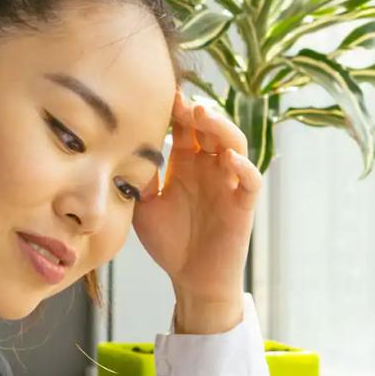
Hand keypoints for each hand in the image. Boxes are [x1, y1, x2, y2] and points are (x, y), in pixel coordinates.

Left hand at [132, 92, 262, 333]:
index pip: (185, 126)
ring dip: (222, 127)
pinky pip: (251, 180)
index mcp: (187, 163)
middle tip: (179, 101)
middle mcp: (210, 167)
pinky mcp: (243, 204)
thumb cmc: (170, 242)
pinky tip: (229, 158)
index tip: (158, 96)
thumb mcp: (144, 206)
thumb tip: (124, 149)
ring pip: (234, 144)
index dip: (175, 110)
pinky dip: (244, 166)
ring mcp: (229, 183)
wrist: (191, 280)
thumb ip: (139, 179)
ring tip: (204, 115)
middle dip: (197, 111)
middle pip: (210, 127)